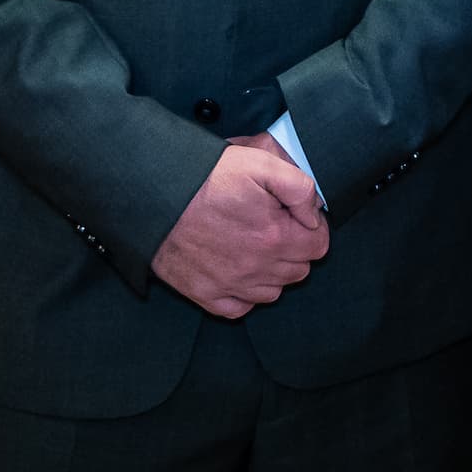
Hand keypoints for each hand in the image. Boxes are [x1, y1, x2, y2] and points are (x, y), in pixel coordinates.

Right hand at [149, 136, 328, 318]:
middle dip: (293, 248)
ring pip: (273, 291)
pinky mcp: (204, 294)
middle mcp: (255, 268)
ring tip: (254, 244)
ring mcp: (229, 285)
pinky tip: (237, 268)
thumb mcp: (260, 163)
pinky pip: (240, 308)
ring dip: (272, 271)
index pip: (319, 246)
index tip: (294, 215)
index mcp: (274, 237)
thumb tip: (314, 215)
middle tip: (273, 224)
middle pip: (298, 270)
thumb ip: (299, 188)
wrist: (152, 193)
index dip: (311, 227)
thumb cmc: (205, 176)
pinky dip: (244, 294)